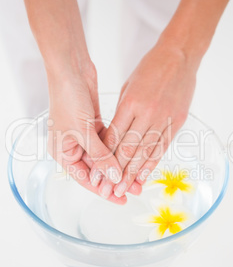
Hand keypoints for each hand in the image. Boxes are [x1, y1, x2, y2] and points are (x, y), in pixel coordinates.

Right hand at [47, 63, 139, 203]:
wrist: (70, 69)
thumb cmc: (68, 99)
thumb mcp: (84, 133)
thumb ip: (101, 157)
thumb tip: (115, 178)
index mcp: (63, 153)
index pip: (85, 178)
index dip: (104, 189)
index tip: (121, 197)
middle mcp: (72, 146)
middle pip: (96, 169)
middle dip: (114, 178)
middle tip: (134, 187)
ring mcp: (83, 135)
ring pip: (103, 156)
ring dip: (118, 164)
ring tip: (136, 175)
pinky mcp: (93, 124)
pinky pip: (107, 142)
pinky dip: (118, 149)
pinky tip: (131, 156)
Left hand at [91, 40, 196, 196]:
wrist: (179, 56)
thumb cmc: (150, 68)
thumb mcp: (128, 87)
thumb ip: (122, 113)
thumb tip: (114, 137)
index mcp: (130, 102)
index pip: (114, 137)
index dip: (105, 158)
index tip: (98, 172)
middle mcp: (147, 113)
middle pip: (129, 149)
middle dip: (117, 173)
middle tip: (109, 190)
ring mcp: (164, 118)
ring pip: (146, 152)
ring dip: (133, 174)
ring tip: (124, 190)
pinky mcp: (177, 121)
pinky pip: (163, 147)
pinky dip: (152, 164)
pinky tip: (144, 176)